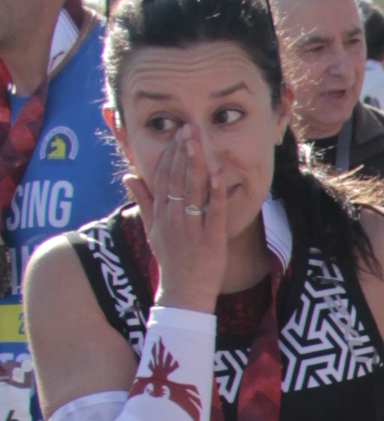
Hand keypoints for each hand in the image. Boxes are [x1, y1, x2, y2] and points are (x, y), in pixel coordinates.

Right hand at [140, 122, 230, 313]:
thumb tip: (128, 177)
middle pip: (176, 179)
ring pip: (192, 191)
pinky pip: (213, 213)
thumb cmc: (170, 260)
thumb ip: (142, 202)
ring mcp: (191, 229)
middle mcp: (173, 219)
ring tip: (198, 141)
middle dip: (181, 152)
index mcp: (160, 215)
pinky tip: (217, 174)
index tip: (175, 135)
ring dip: (195, 164)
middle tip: (188, 128)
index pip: (161, 178)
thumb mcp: (151, 230)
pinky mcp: (211, 240)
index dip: (168, 155)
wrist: (183, 293)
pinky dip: (215, 194)